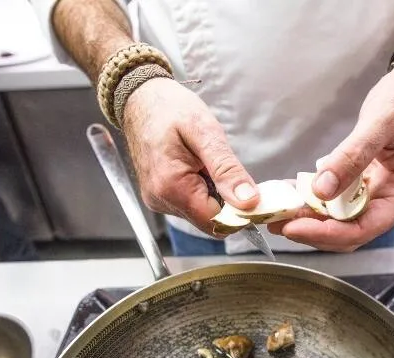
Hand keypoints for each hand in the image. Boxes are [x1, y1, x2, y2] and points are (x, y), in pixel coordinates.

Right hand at [122, 77, 258, 235]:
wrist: (140, 99)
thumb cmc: (169, 108)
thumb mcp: (205, 132)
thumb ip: (227, 169)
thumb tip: (249, 201)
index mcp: (171, 187)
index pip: (217, 222)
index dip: (240, 212)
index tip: (253, 192)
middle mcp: (161, 200)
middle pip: (210, 221)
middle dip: (227, 202)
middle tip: (228, 168)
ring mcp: (158, 200)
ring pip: (202, 213)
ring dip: (215, 194)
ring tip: (207, 163)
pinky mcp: (160, 196)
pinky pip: (191, 204)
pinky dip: (203, 190)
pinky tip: (198, 167)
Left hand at [269, 53, 393, 250]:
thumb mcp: (381, 122)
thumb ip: (353, 155)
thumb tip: (323, 189)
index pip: (365, 227)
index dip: (328, 234)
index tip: (295, 228)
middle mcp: (388, 196)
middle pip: (349, 229)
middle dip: (313, 230)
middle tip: (278, 222)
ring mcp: (374, 190)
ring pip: (339, 217)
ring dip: (309, 217)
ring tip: (278, 212)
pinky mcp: (361, 180)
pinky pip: (335, 197)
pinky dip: (312, 198)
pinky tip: (291, 192)